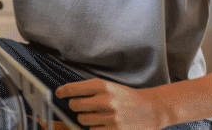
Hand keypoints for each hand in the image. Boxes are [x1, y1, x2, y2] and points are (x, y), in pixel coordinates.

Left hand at [55, 78, 173, 128]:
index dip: (63, 92)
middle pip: (75, 106)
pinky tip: (104, 123)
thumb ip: (89, 90)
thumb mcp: (109, 87)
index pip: (73, 89)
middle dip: (75, 106)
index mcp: (103, 86)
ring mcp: (110, 117)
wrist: (152, 109)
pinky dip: (95, 128)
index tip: (58, 94)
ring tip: (97, 115)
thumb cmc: (127, 97)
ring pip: (82, 119)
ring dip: (86, 118)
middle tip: (81, 106)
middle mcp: (106, 100)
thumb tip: (67, 95)